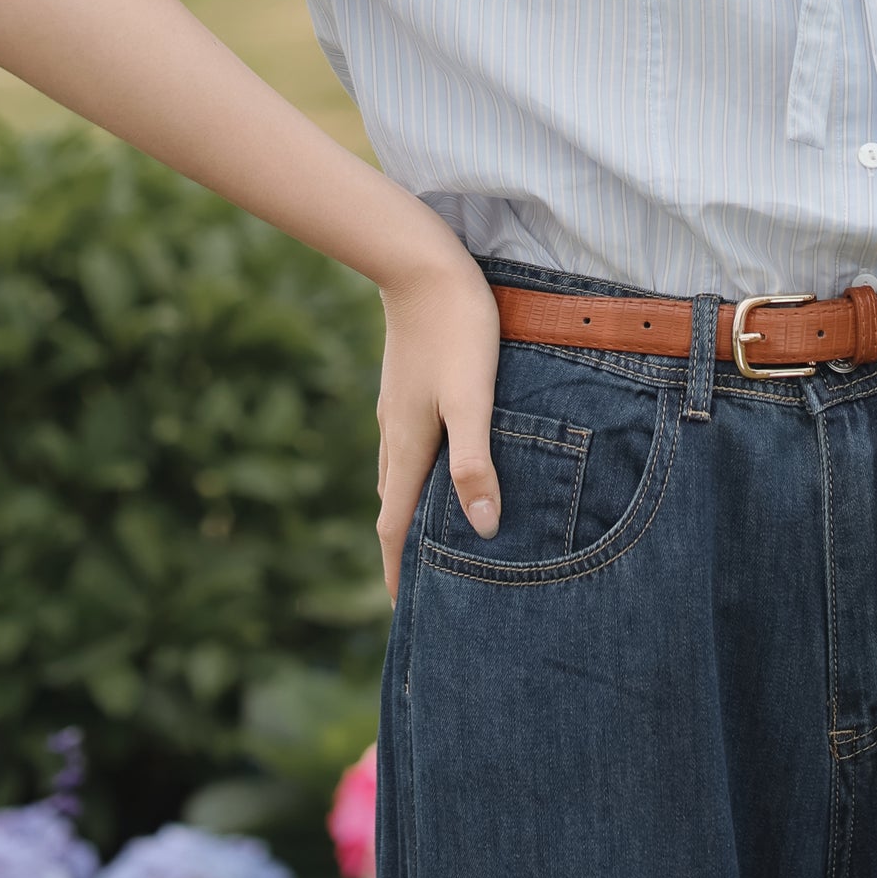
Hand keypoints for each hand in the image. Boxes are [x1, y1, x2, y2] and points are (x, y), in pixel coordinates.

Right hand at [375, 254, 504, 603]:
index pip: (395, 526)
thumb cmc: (456, 329)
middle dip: (401, 550)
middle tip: (416, 588)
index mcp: (410, 446)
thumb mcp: (472, 398)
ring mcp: (396, 407)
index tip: (403, 613)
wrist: (420, 264)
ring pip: (397, 474)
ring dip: (406, 511)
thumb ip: (476, 463)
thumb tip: (483, 529)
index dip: (398, 571)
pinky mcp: (404, 384)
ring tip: (424, 537)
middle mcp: (395, 434)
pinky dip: (413, 474)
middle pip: (393, 506)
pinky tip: (432, 464)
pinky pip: (404, 446)